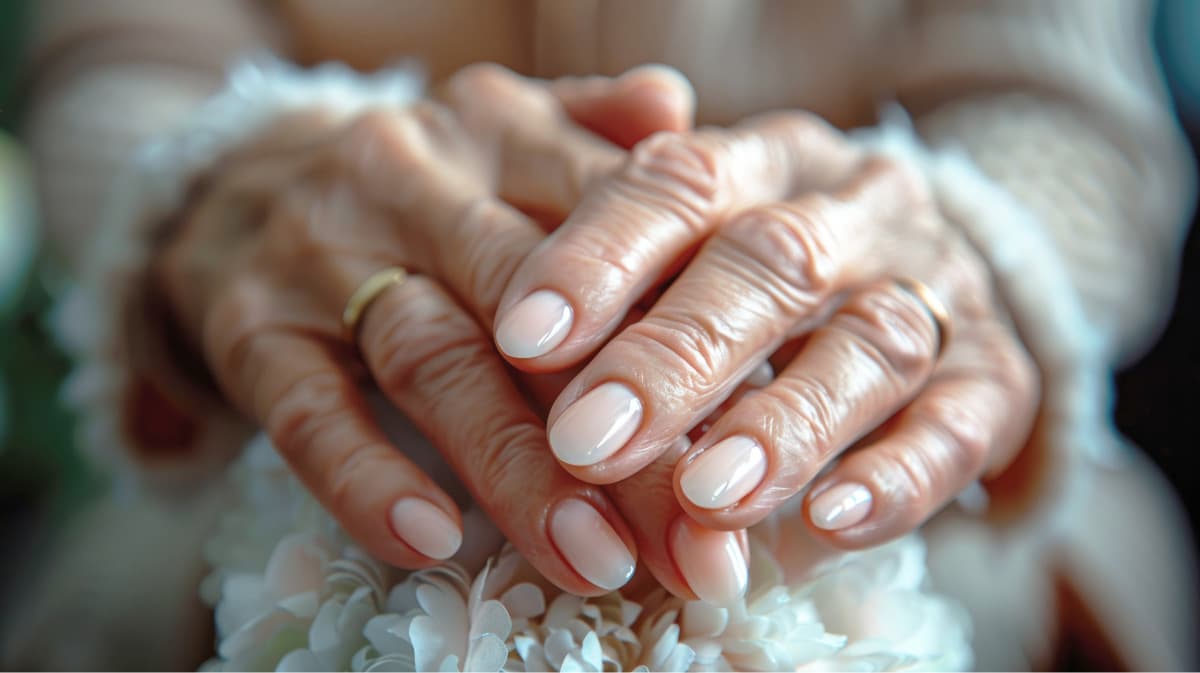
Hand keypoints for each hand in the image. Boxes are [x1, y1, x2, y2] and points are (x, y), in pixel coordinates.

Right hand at [155, 64, 694, 594]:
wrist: (238, 184)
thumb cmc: (423, 187)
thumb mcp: (510, 136)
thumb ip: (596, 133)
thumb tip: (676, 108)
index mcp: (505, 134)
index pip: (614, 232)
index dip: (690, 340)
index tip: (756, 445)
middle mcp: (417, 183)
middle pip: (539, 313)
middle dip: (627, 436)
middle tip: (696, 547)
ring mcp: (327, 254)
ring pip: (438, 365)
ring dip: (520, 475)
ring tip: (598, 566)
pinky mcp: (254, 328)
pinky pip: (308, 412)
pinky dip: (369, 480)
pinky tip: (433, 544)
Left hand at [492, 112, 1039, 601]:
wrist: (925, 279)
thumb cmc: (760, 275)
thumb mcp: (690, 244)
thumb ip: (617, 275)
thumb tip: (522, 337)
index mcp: (764, 161)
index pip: (680, 181)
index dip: (599, 256)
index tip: (523, 337)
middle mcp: (855, 211)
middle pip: (770, 265)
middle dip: (675, 356)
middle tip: (589, 440)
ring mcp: (936, 289)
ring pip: (869, 344)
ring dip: (785, 424)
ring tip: (707, 495)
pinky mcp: (997, 377)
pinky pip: (959, 427)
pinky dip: (898, 477)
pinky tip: (833, 522)